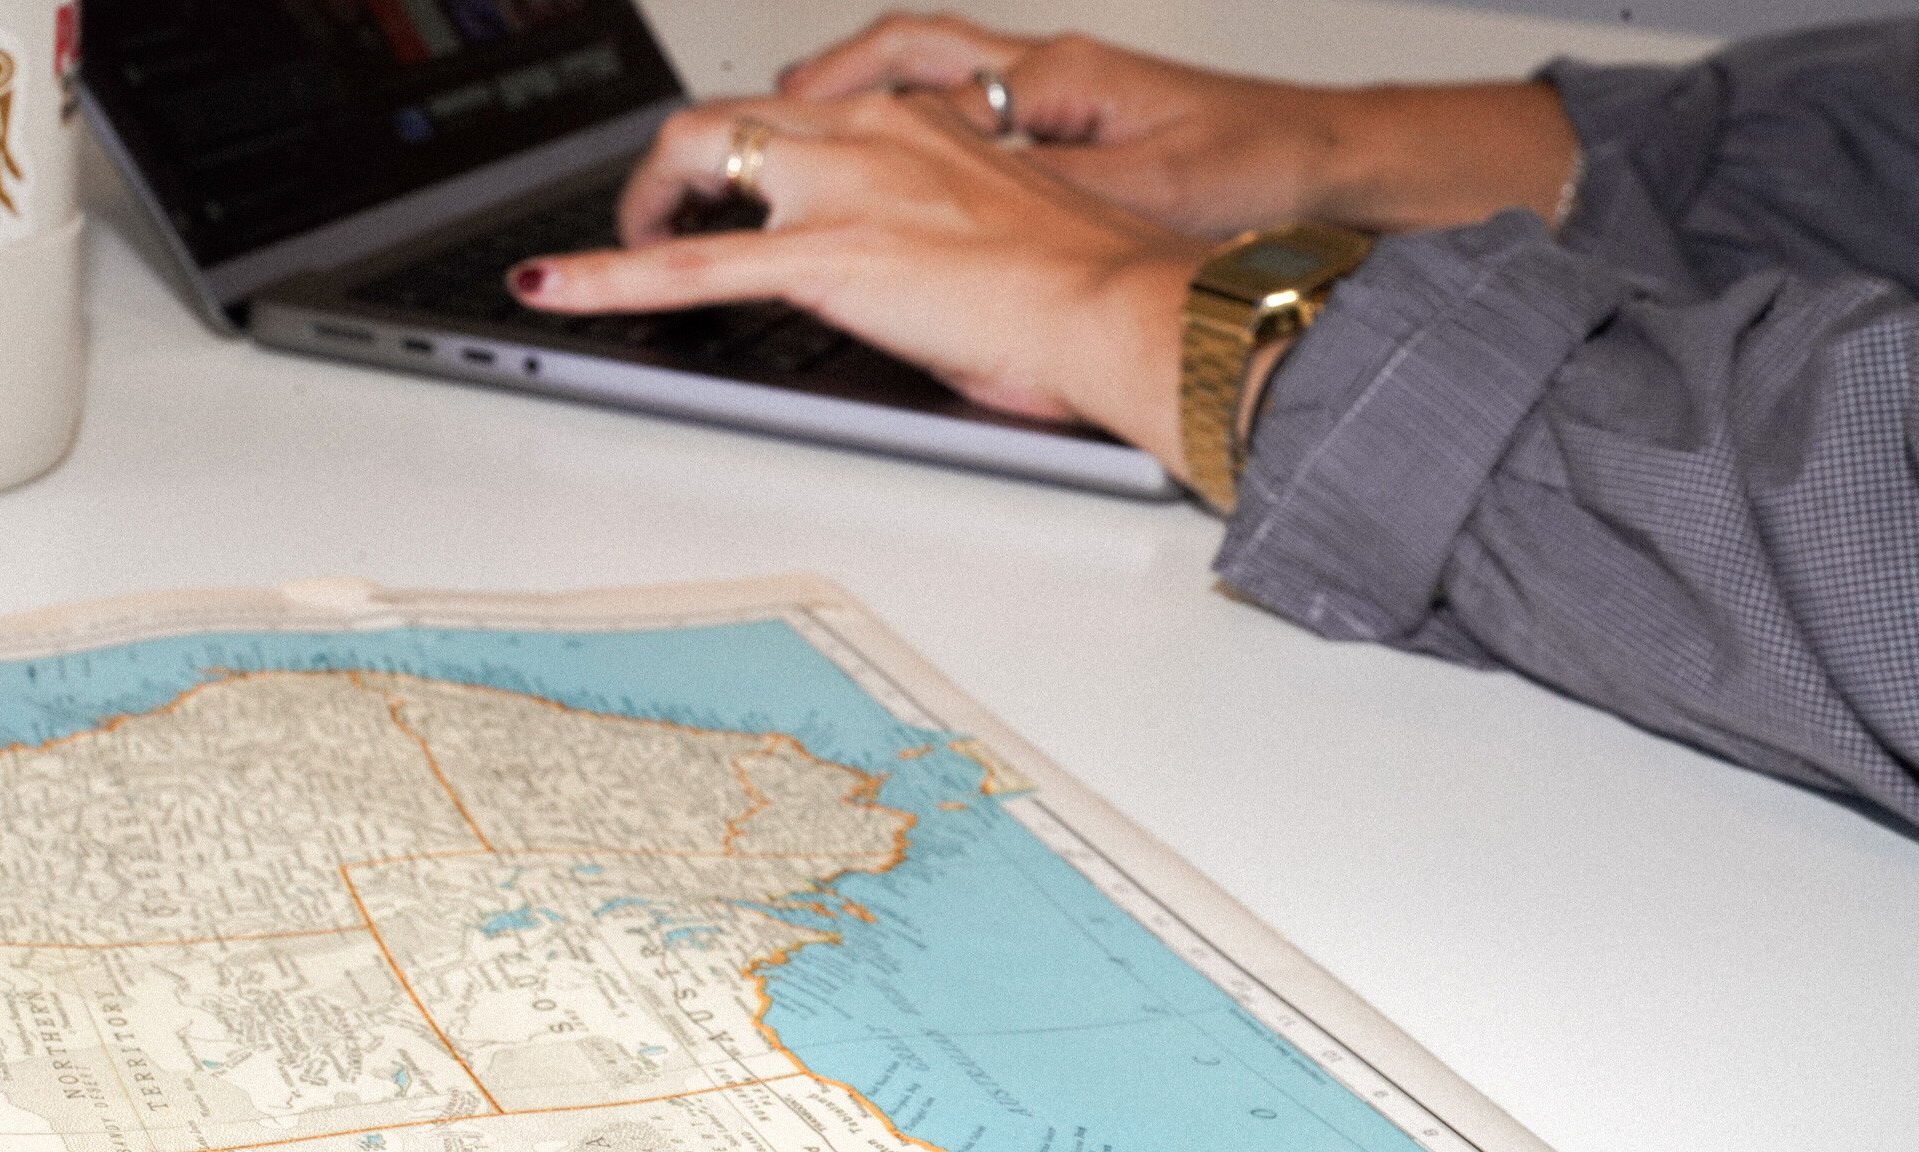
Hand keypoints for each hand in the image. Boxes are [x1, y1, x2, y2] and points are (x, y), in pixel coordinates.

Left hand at [508, 91, 1211, 474]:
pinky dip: (606, 276)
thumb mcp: (1007, 237)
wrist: (1122, 305)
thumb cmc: (1090, 288)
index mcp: (920, 124)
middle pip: (731, 118)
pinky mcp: (824, 254)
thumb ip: (947, 233)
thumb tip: (927, 275)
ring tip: (615, 255)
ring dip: (643, 205)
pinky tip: (555, 289)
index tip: (740, 185)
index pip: (803, 119)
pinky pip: (688, 265)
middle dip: (678, 166)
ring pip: (699, 157)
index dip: (752, 155)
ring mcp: (843, 187)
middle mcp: (872, 134)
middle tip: (661, 215)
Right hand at [780, 12, 1579, 235]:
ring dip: (857, 105)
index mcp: (1059, 80)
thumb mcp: (1151, 192)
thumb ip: (1058, 201)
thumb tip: (979, 217)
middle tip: (745, 131)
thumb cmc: (1258, 171)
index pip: (915, 69)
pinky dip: (911, 134)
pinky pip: (967, 115)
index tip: (760, 135)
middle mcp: (1049, 76)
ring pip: (929, 80)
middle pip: (902, 55)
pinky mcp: (1074, 128)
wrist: (1330, 166)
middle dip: (817, 88)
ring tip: (791, 149)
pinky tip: (888, 181)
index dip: (831, 98)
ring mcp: (1057, 97)